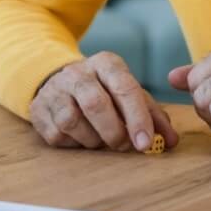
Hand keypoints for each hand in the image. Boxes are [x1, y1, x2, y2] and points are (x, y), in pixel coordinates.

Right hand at [30, 52, 178, 151]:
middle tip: (124, 146)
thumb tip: (171, 142)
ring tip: (101, 140)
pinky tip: (81, 138)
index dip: (137, 118)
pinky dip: (74, 144)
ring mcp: (55, 90)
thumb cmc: (105, 92)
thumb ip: (152, 116)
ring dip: (93, 140)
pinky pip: (57, 135)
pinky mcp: (39, 110)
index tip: (146, 143)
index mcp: (106, 64)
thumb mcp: (129, 95)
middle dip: (114, 132)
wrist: (59, 82)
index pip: (124, 88)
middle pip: (96, 104)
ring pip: (72, 121)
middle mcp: (77, 72)